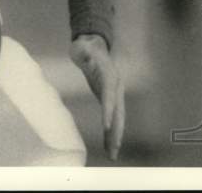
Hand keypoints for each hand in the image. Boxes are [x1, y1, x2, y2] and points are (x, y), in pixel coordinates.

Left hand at [70, 34, 124, 160]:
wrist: (93, 46)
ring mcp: (114, 94)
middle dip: (116, 130)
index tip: (106, 125)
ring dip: (115, 136)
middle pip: (118, 112)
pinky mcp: (109, 100)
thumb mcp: (82, 46)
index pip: (109, 95)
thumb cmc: (85, 46)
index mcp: (109, 76)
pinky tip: (108, 146)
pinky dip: (110, 132)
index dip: (108, 110)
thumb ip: (84, 50)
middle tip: (114, 148)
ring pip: (118, 119)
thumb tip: (85, 52)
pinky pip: (112, 118)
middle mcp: (115, 87)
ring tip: (112, 155)